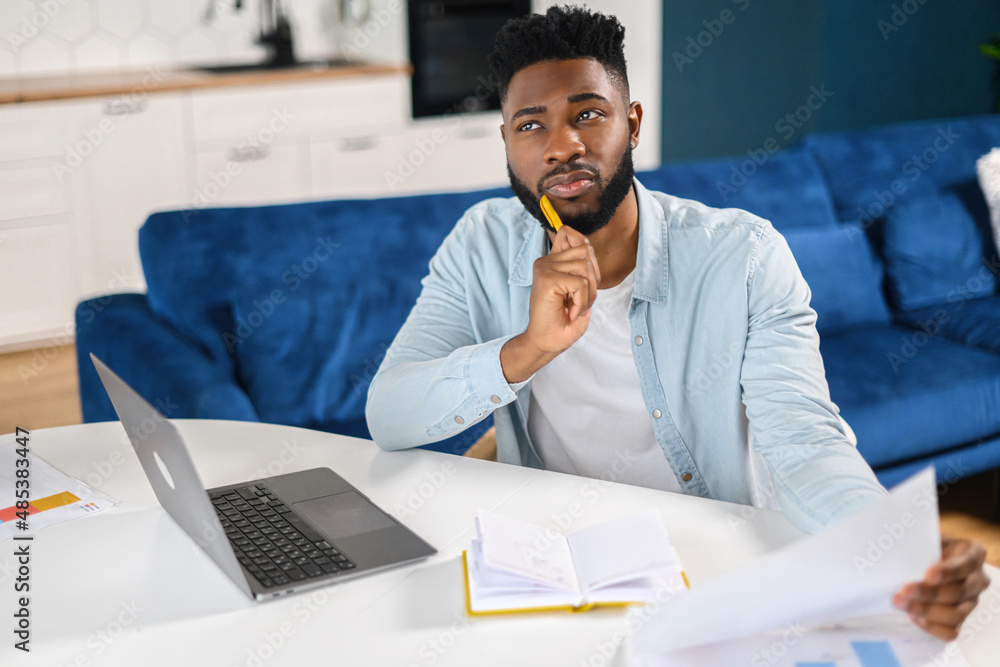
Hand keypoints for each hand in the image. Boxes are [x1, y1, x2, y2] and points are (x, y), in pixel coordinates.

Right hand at [500, 225, 599, 382]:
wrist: (545, 343)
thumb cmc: (562, 321)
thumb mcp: (579, 291)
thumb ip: (583, 269)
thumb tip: (586, 245)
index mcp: (553, 261)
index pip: (571, 234)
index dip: (587, 250)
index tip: (586, 280)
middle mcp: (546, 261)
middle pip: (586, 251)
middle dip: (594, 279)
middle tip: (583, 302)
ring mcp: (545, 268)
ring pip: (585, 267)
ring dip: (589, 293)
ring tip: (577, 308)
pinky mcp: (547, 280)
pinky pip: (580, 283)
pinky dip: (582, 302)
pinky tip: (571, 312)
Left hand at [892, 536, 989, 639]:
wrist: (922, 561)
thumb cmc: (924, 546)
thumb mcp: (925, 537)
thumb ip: (918, 541)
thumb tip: (895, 546)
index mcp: (973, 554)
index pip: (965, 565)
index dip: (948, 572)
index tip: (928, 575)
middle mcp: (977, 579)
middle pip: (958, 592)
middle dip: (928, 593)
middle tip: (903, 592)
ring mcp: (971, 602)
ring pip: (955, 614)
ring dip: (926, 611)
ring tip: (903, 604)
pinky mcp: (960, 620)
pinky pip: (951, 631)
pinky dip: (932, 627)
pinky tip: (914, 617)